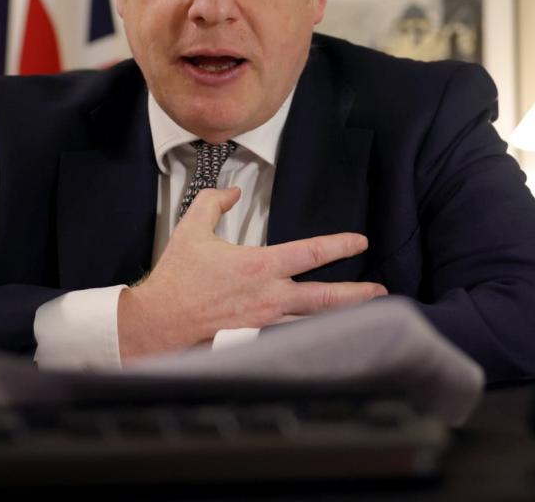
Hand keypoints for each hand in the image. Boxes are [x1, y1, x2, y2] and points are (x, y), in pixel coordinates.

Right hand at [117, 187, 385, 360]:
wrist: (154, 325)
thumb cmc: (174, 281)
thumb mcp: (191, 230)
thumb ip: (215, 204)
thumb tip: (233, 191)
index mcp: (259, 267)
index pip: (311, 253)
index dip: (341, 245)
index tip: (360, 242)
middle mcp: (268, 298)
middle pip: (325, 297)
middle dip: (357, 294)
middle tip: (381, 290)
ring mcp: (263, 325)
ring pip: (313, 323)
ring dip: (341, 318)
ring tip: (366, 317)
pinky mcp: (254, 344)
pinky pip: (290, 340)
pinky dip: (311, 337)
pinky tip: (328, 339)